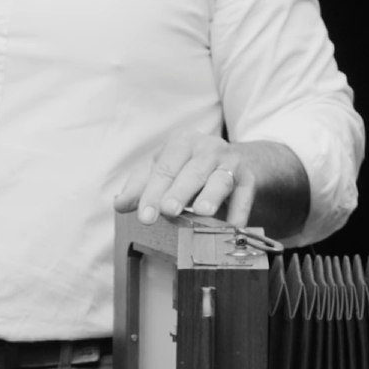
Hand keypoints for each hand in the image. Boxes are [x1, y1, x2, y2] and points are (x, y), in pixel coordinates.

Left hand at [114, 131, 255, 229]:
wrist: (230, 161)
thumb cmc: (187, 167)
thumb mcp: (161, 170)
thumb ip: (139, 187)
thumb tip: (119, 204)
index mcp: (182, 142)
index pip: (164, 169)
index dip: (153, 193)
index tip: (145, 216)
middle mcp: (208, 148)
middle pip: (192, 171)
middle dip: (180, 191)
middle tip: (168, 210)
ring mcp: (231, 162)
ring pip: (220, 179)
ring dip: (211, 195)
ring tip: (202, 211)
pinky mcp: (249, 179)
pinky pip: (244, 196)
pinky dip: (239, 211)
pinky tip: (231, 226)